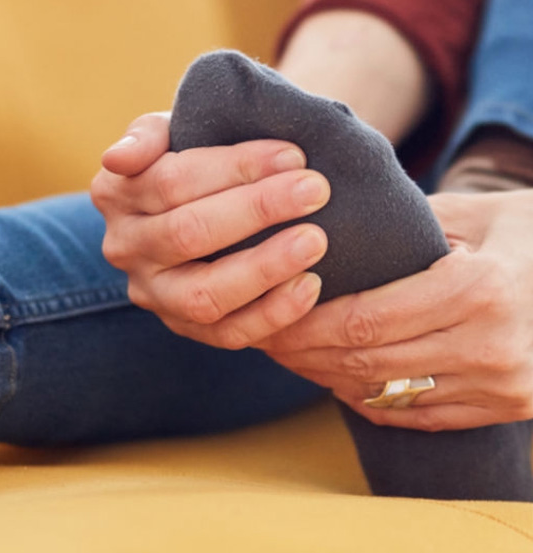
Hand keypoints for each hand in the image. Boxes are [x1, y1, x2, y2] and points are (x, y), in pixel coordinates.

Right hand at [91, 112, 329, 348]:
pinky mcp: (186, 327)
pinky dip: (271, 314)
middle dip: (257, 210)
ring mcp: (155, 295)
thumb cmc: (190, 167)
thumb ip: (146, 137)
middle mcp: (126, 249)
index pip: (173, 181)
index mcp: (117, 195)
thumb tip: (118, 159)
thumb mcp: (166, 138)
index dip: (235, 168)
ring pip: (205, 294)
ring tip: (315, 242)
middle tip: (316, 190)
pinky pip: (228, 333)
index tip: (293, 156)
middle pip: (188, 234)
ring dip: (264, 268)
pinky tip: (308, 288)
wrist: (192, 212)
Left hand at [258, 191, 532, 430]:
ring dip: (331, 381)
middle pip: (367, 362)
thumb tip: (335, 240)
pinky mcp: (509, 406)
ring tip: (296, 362)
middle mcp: (490, 345)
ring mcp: (503, 385)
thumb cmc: (528, 232)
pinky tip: (342, 384)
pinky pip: (421, 416)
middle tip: (270, 341)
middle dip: (307, 355)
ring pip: (388, 395)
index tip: (273, 319)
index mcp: (477, 289)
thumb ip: (405, 229)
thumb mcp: (473, 214)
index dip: (308, 325)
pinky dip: (373, 402)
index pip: (365, 320)